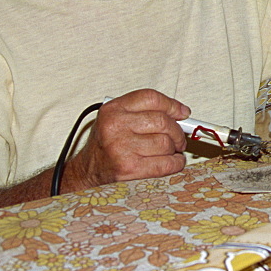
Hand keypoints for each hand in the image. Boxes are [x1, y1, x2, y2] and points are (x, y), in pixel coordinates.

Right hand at [66, 89, 189, 190]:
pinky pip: (166, 164)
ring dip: (175, 149)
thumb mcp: (116, 119)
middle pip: (162, 121)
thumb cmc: (106, 144)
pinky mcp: (130, 169)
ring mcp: (122, 148)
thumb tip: (181, 113)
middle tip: (179, 138)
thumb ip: (144, 111)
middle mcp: (115, 126)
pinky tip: (172, 162)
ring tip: (170, 151)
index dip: (172, 105)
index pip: (151, 98)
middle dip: (177, 131)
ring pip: (166, 143)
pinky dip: (175, 163)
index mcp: (113, 110)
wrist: (87, 172)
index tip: (183, 113)